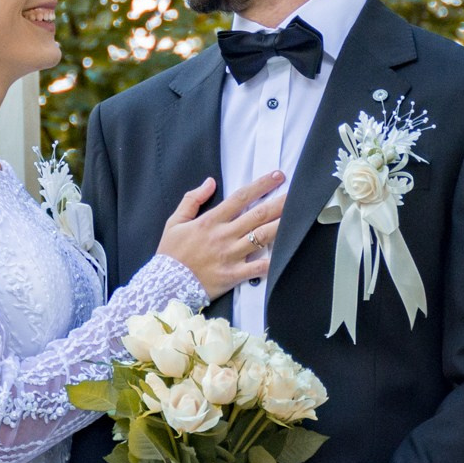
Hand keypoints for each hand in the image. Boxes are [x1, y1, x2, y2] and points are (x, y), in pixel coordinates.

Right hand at [156, 171, 285, 298]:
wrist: (165, 285)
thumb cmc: (170, 254)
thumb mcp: (174, 222)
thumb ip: (191, 200)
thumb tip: (210, 182)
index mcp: (210, 221)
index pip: (240, 198)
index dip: (261, 185)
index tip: (277, 176)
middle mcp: (224, 236)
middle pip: (257, 215)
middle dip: (279, 202)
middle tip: (297, 193)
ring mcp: (231, 255)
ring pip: (262, 237)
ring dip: (281, 225)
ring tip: (298, 217)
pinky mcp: (234, 275)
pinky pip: (258, 268)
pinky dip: (272, 262)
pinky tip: (287, 254)